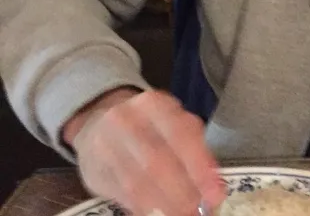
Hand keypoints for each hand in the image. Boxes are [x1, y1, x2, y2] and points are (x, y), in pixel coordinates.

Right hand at [67, 89, 224, 215]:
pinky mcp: (93, 168)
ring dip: (162, 204)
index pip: (181, 135)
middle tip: (197, 210)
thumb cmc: (148, 125)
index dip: (199, 167)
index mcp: (154, 104)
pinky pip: (120, 192)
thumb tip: (213, 187)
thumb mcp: (173, 123)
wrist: (98, 119)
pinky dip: (142, 208)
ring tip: (181, 214)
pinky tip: (157, 214)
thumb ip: (194, 149)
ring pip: (136, 180)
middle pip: (157, 160)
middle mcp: (126, 120)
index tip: (215, 193)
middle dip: (181, 191)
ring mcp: (104, 143)